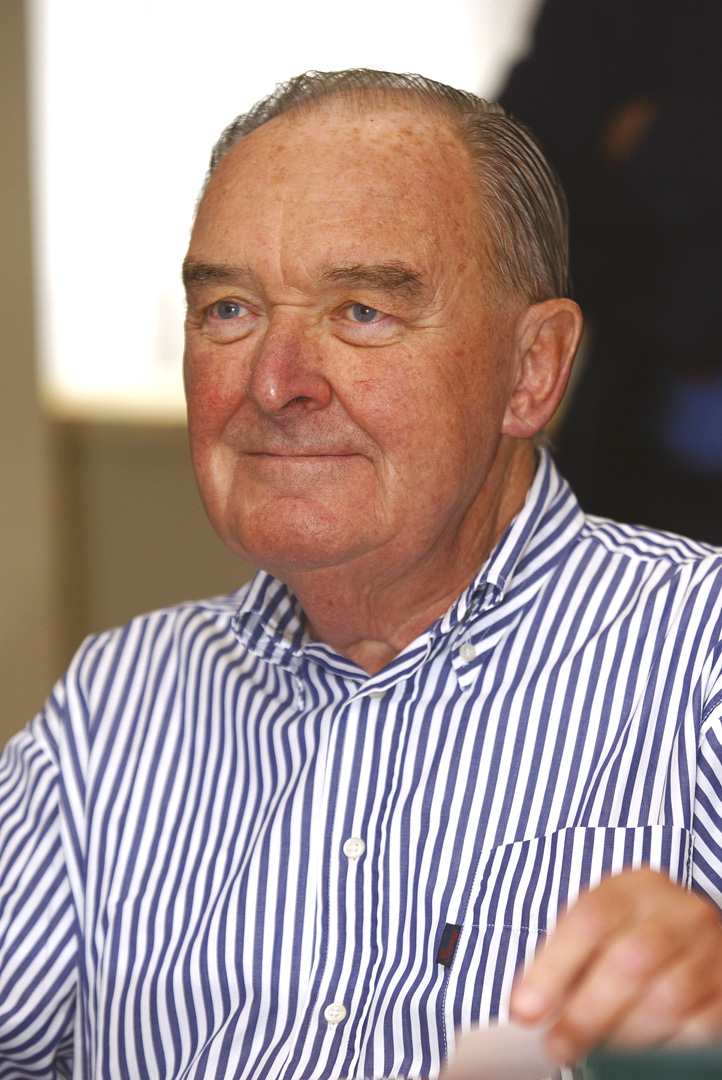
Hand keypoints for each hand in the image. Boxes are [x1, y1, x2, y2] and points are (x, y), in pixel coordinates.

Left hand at [509, 868, 721, 1063]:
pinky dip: (665, 1047)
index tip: (524, 1009)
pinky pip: (700, 1027)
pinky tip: (640, 1052)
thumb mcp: (601, 926)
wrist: (694, 934)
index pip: (589, 919)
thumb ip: (565, 956)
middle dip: (586, 1012)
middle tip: (558, 1044)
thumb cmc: (634, 933)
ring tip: (597, 1052)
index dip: (553, 968)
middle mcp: (679, 911)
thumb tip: (526, 1004)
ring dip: (624, 1035)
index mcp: (636, 887)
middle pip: (630, 961)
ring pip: (667, 998)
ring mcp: (710, 949)